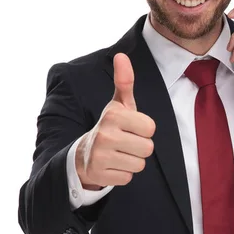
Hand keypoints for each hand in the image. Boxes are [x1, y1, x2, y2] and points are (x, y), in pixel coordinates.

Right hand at [75, 53, 155, 187]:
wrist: (83, 155)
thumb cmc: (110, 126)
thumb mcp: (118, 105)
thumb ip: (124, 81)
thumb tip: (121, 55)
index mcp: (113, 115)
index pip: (150, 128)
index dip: (144, 130)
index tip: (131, 128)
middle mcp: (105, 134)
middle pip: (148, 148)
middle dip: (140, 148)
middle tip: (125, 143)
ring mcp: (100, 155)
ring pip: (139, 165)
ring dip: (132, 161)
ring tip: (119, 154)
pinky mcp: (100, 174)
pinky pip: (128, 178)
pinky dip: (122, 174)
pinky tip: (112, 165)